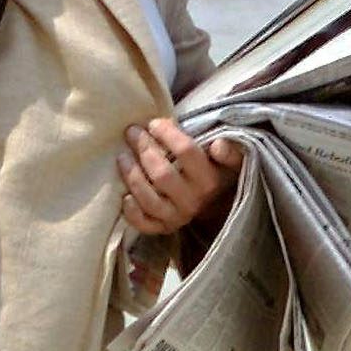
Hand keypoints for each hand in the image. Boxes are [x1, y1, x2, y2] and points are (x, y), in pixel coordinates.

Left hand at [118, 117, 241, 236]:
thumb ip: (229, 150)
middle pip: (162, 174)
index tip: (154, 123)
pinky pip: (144, 224)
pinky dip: (132, 212)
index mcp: (209, 179)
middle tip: (132, 132)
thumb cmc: (214, 171)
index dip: (167, 134)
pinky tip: (125, 197)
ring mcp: (177, 217)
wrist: (215, 204)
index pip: (186, 151)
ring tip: (122, 157)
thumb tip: (218, 145)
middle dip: (144, 149)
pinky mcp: (164, 228)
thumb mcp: (228, 160)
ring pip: (149, 199)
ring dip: (132, 176)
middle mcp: (193, 200)